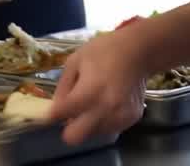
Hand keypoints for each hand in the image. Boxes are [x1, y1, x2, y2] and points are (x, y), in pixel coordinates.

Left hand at [50, 29, 148, 144]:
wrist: (139, 51)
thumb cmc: (104, 51)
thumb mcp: (76, 60)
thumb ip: (63, 87)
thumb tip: (55, 109)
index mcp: (90, 90)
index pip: (61, 114)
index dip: (51, 114)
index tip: (49, 113)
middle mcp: (105, 108)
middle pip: (75, 137)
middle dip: (68, 129)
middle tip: (70, 115)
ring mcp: (120, 116)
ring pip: (92, 134)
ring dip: (88, 123)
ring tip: (94, 102)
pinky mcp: (131, 119)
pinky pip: (109, 128)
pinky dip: (104, 120)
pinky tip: (108, 103)